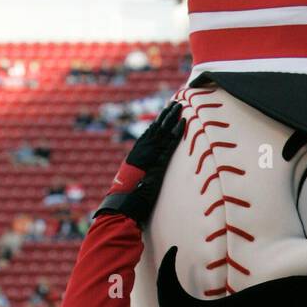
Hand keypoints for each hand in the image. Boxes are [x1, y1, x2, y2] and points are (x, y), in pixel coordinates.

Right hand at [93, 101, 184, 228]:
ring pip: (163, 132)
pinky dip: (176, 132)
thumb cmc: (129, 199)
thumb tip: (145, 177)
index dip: (159, 123)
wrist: (124, 204)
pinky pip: (169, 144)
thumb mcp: (136, 183)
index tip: (165, 112)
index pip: (150, 134)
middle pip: (157, 128)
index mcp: (137, 154)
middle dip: (166, 115)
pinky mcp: (158, 162)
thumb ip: (142, 175)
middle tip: (175, 102)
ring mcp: (150, 155)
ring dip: (172, 118)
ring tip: (180, 106)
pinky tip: (182, 123)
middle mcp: (142, 151)